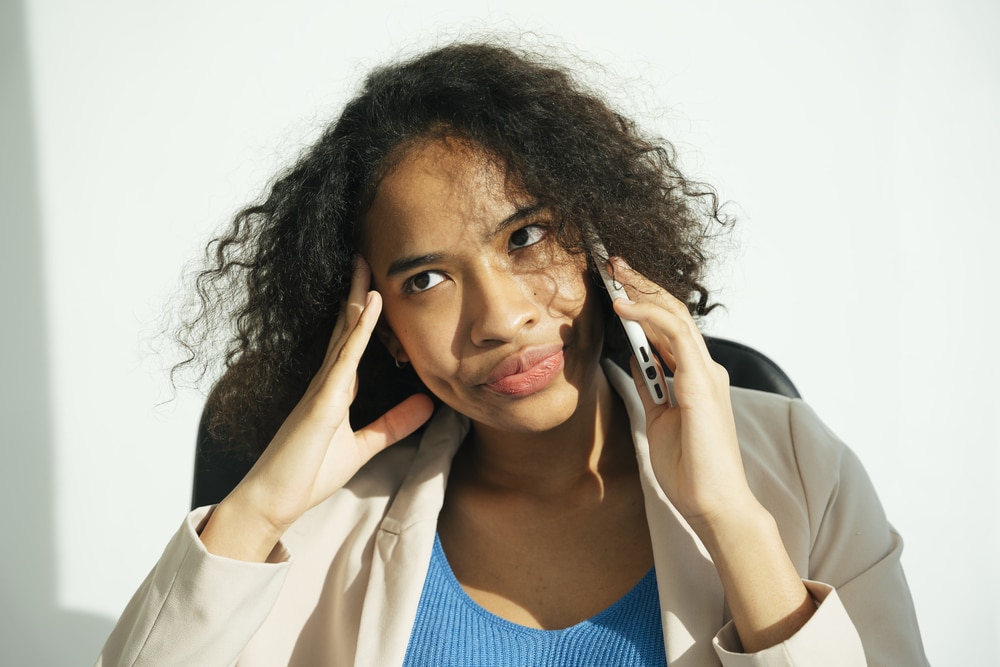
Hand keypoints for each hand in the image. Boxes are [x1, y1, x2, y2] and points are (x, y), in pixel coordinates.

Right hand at [200, 258, 434, 559]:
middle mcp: (328, 381)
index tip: (377, 285)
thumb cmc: (308, 475)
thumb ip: (393, 425)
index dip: (366, 314)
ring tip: (366, 265)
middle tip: (367, 256)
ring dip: (357, 298)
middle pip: (346, 327)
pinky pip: (344, 358)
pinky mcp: (321, 401)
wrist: (273, 500)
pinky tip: (370, 306)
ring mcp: (322, 388)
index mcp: (336, 390)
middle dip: (358, 292)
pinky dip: (358, 330)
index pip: (353, 342)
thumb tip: (427, 404)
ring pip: (344, 333)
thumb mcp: (363, 447)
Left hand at [610, 258, 813, 650]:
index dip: (642, 301)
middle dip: (641, 285)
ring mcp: (706, 374)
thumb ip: (650, 386)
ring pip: (675, 315)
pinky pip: (675, 338)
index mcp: (694, 377)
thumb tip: (633, 359)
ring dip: (642, 290)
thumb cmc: (690, 469)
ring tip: (613, 272)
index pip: (667, 326)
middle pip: (671, 312)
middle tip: (612, 262)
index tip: (615, 282)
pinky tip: (622, 307)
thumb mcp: (657, 419)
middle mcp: (704, 369)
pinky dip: (648, 318)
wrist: (712, 504)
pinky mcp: (703, 384)